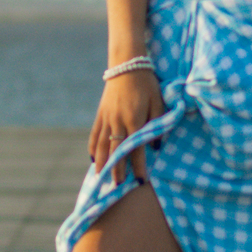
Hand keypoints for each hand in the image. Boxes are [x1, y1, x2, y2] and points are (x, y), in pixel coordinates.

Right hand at [89, 69, 164, 186]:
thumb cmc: (147, 83)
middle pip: (115, 151)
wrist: (127, 65)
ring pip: (101, 145)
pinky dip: (92, 148)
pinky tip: (93, 160)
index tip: (141, 180)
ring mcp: (106, 118)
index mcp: (134, 119)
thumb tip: (155, 146)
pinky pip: (94, 134)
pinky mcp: (100, 114)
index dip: (138, 166)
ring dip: (101, 163)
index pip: (136, 148)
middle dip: (116, 170)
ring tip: (101, 178)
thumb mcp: (158, 101)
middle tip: (117, 186)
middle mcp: (118, 121)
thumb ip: (158, 124)